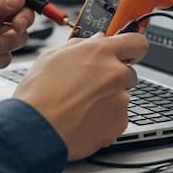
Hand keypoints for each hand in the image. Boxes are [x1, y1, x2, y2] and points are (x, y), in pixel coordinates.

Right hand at [13, 33, 148, 160]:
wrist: (35, 131)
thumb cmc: (38, 96)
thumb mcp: (51, 58)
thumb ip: (79, 45)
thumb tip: (94, 40)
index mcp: (100, 53)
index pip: (137, 42)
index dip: (132, 48)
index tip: (128, 53)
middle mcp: (115, 73)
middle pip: (128, 72)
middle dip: (113, 77)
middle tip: (89, 86)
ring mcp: (120, 99)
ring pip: (121, 95)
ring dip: (107, 99)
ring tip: (80, 106)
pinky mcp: (120, 122)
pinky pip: (118, 116)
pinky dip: (106, 118)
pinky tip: (84, 119)